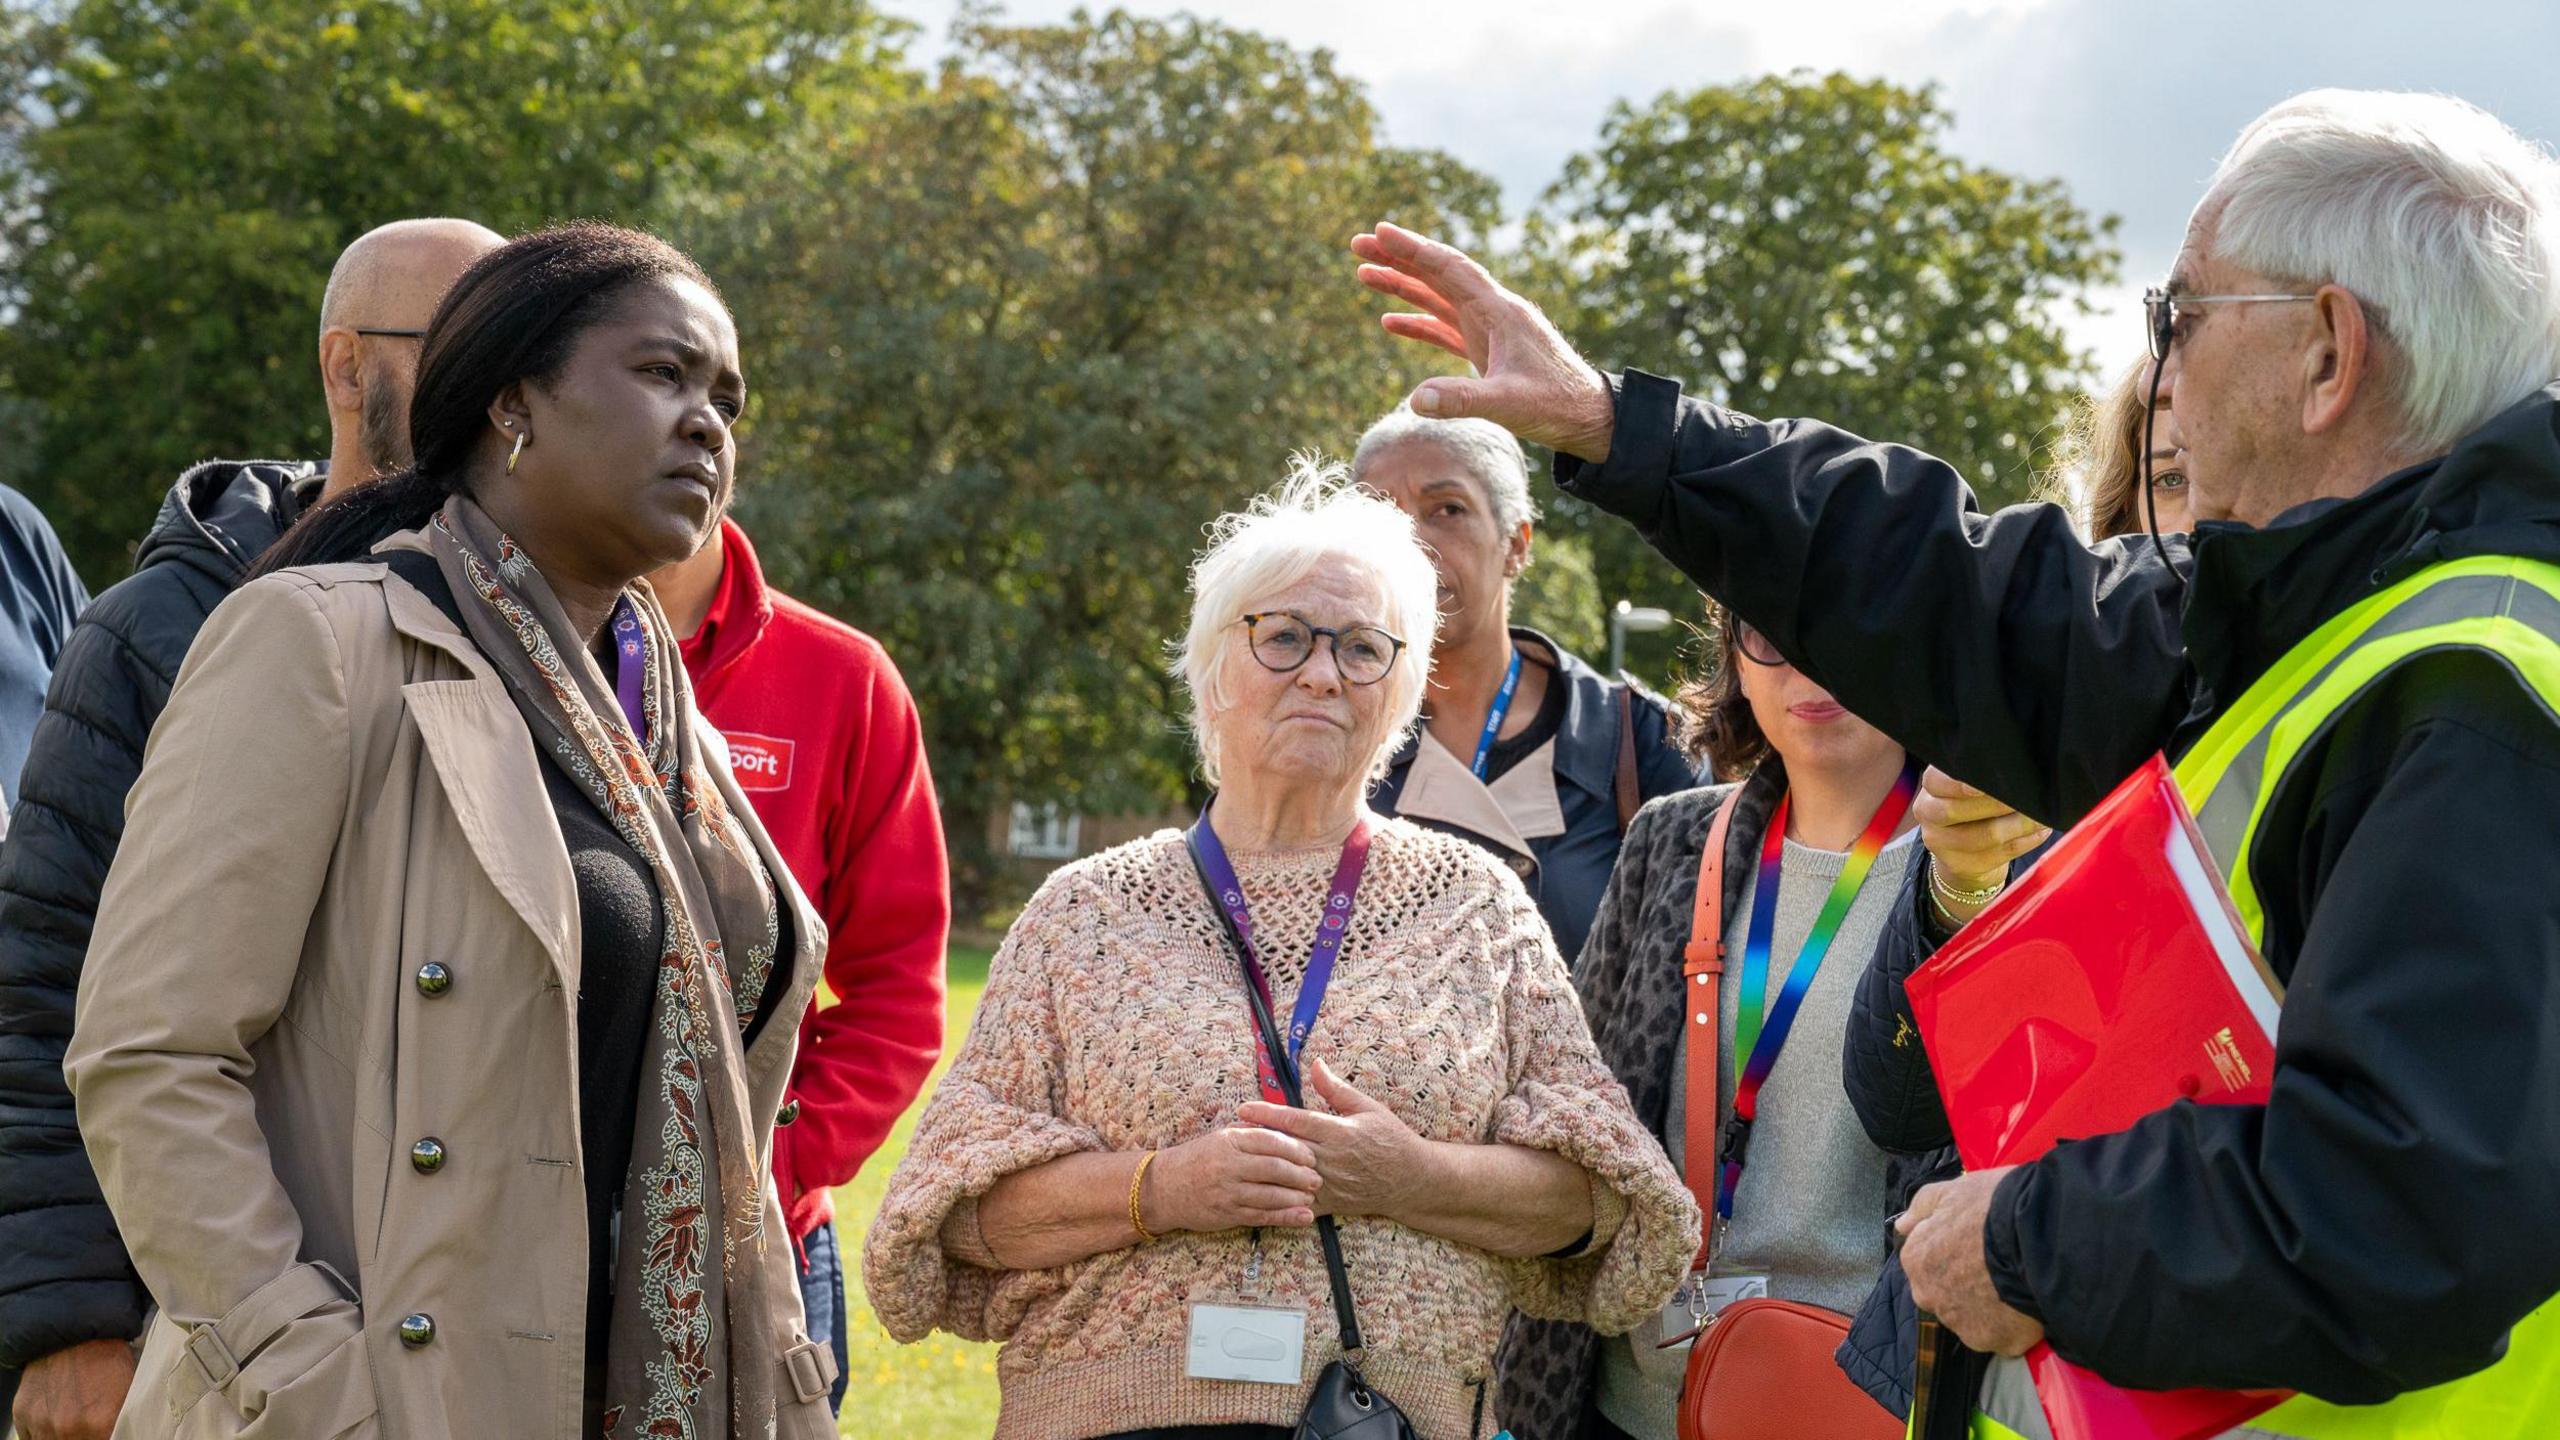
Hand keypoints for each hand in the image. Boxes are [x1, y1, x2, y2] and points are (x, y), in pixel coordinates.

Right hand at [14, 1337, 137, 1439]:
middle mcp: (68, 1428)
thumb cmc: (107, 1354)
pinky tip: (54, 1417)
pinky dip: (42, 1432)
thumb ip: (121, 1420)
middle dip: (85, 1437)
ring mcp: (42, 1423)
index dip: (106, 1436)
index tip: (105, 1431)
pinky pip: (31, 1438)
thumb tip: (120, 1431)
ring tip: (74, 1420)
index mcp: (101, 1423)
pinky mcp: (22, 1414)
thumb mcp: (129, 1389)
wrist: (74, 1328)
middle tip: (91, 1425)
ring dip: (63, 1436)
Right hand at [1145, 1124, 1322, 1233]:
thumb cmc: (1196, 1159)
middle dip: (1301, 1174)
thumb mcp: (1220, 1137)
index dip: (1296, 1148)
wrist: (1163, 1188)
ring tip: (1311, 1196)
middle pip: (1274, 1168)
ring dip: (1296, 1197)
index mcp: (1229, 1141)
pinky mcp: (1227, 1214)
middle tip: (1317, 1177)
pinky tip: (1303, 1216)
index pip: (1270, 1140)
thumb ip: (1249, 1132)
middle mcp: (1229, 1165)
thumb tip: (1283, 1127)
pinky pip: (1262, 1216)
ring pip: (1271, 1194)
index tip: (1311, 1154)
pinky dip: (1286, 1217)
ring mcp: (1228, 1191)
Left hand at [1236, 1056, 1429, 1220]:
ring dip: (1261, 1168)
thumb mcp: (1368, 1108)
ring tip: (1236, 1161)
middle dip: (1255, 1140)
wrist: (1410, 1180)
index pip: (1296, 1121)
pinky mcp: (1329, 1202)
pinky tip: (1256, 1191)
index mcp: (1339, 1132)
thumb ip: (1337, 1089)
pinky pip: (1298, 1202)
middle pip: (1285, 1148)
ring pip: (1287, 1176)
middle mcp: (1331, 1158)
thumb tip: (1315, 1064)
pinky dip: (1277, 1197)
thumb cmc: (1390, 1138)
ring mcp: (1329, 1183)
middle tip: (1228, 1133)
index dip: (1267, 1114)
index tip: (1243, 1108)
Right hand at [1350, 222, 1617, 459]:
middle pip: (1439, 275)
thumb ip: (1463, 400)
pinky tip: (1389, 321)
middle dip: (1399, 258)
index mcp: (1499, 312)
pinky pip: (1445, 328)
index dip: (1414, 249)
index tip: (1380, 231)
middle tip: (1358, 244)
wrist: (1587, 417)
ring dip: (1403, 285)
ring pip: (1439, 298)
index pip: (1450, 269)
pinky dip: (1418, 321)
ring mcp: (1490, 331)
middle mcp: (1493, 313)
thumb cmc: (1555, 406)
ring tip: (1363, 273)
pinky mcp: (1488, 351)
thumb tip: (1416, 399)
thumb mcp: (1508, 404)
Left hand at [1896, 1167, 2045, 1355]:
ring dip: (1988, 1308)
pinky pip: (2001, 1336)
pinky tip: (2027, 1306)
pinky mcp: (1993, 1342)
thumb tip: (1902, 1225)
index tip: (1978, 1246)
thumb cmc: (1992, 1206)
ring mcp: (1960, 1323)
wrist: (2038, 1236)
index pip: (1927, 1263)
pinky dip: (2012, 1326)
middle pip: (1945, 1295)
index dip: (1954, 1254)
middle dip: (1966, 1285)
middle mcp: (1928, 1296)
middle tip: (1997, 1268)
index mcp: (1916, 1259)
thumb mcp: (1952, 1191)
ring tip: (2016, 1285)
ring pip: (1972, 1318)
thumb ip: (1922, 1208)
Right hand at [1913, 767, 2047, 917]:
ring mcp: (1940, 842)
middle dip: (1999, 803)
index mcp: (1931, 786)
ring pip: (1986, 835)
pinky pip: (2000, 853)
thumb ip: (1982, 773)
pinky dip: (2026, 841)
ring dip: (2021, 824)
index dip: (1961, 782)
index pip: (1937, 780)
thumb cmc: (1974, 801)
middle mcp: (1928, 812)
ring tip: (2042, 816)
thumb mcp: (1968, 781)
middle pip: (1957, 810)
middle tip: (2030, 795)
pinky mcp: (1960, 864)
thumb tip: (2018, 768)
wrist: (1962, 846)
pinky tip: (2039, 832)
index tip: (1991, 780)